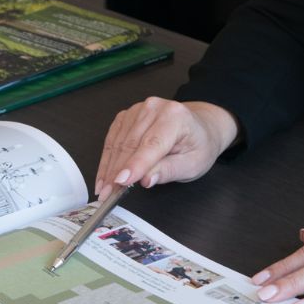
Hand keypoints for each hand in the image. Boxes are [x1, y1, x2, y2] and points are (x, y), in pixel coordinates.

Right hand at [93, 98, 238, 199]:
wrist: (200, 127)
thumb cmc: (198, 145)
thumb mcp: (193, 164)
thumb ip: (170, 170)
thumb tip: (146, 179)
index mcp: (175, 117)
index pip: (151, 144)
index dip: (135, 165)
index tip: (121, 182)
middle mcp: (154, 108)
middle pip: (130, 144)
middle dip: (117, 172)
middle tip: (108, 195)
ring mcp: (138, 110)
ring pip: (117, 143)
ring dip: (108, 168)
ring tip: (104, 189)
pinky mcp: (127, 116)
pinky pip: (112, 139)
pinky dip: (107, 159)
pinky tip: (104, 175)